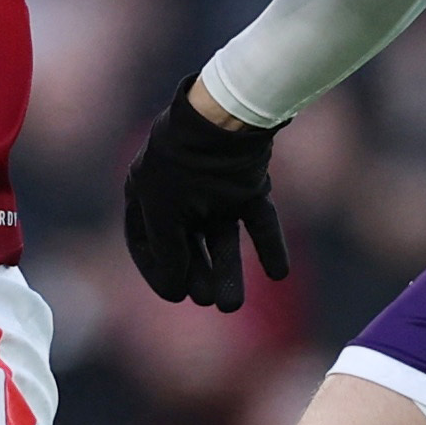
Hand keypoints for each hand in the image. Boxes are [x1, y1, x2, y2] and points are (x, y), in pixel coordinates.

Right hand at [121, 88, 289, 310]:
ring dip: (228, 271)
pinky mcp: (248, 184)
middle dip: (197, 274)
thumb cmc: (181, 166)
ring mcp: (214, 188)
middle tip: (207, 301)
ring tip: (231, 306)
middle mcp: (179, 192)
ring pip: (222, 238)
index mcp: (146, 192)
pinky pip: (259, 220)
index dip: (158, 272)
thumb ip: (168, 255)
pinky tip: (279, 273)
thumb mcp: (163, 217)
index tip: (175, 296)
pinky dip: (269, 245)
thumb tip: (177, 289)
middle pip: (187, 243)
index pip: (145, 241)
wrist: (224, 118)